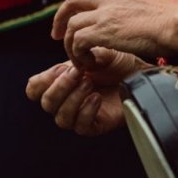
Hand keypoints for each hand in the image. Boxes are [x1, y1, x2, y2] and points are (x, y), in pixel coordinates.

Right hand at [24, 48, 144, 135]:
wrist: (142, 75)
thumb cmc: (120, 64)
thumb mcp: (100, 52)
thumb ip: (83, 53)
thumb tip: (69, 63)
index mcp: (61, 81)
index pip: (34, 88)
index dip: (43, 80)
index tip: (63, 68)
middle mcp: (67, 99)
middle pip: (46, 103)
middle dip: (61, 87)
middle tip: (78, 73)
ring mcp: (79, 114)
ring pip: (61, 117)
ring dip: (74, 98)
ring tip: (90, 83)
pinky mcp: (94, 125)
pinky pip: (80, 126)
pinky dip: (86, 111)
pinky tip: (97, 98)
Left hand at [54, 0, 177, 63]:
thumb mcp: (161, 13)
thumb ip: (148, 18)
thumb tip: (154, 28)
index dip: (83, 11)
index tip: (80, 25)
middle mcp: (113, 0)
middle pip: (74, 0)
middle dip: (60, 17)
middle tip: (57, 36)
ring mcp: (106, 14)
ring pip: (71, 25)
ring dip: (70, 45)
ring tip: (80, 61)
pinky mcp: (103, 30)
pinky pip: (77, 42)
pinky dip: (78, 55)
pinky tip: (91, 64)